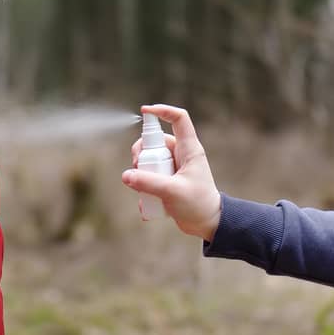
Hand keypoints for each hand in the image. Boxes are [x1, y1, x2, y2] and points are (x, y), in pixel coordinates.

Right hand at [121, 104, 221, 241]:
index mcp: (189, 149)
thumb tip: (126, 175)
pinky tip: (148, 204)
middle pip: (154, 141)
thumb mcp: (172, 192)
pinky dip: (143, 188)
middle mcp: (180, 154)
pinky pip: (148, 176)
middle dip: (141, 153)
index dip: (162, 110)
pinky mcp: (166, 180)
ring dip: (140, 173)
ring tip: (142, 190)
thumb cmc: (198, 205)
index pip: (178, 119)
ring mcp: (172, 167)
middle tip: (138, 168)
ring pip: (148, 159)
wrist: (207, 224)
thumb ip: (148, 182)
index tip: (144, 111)